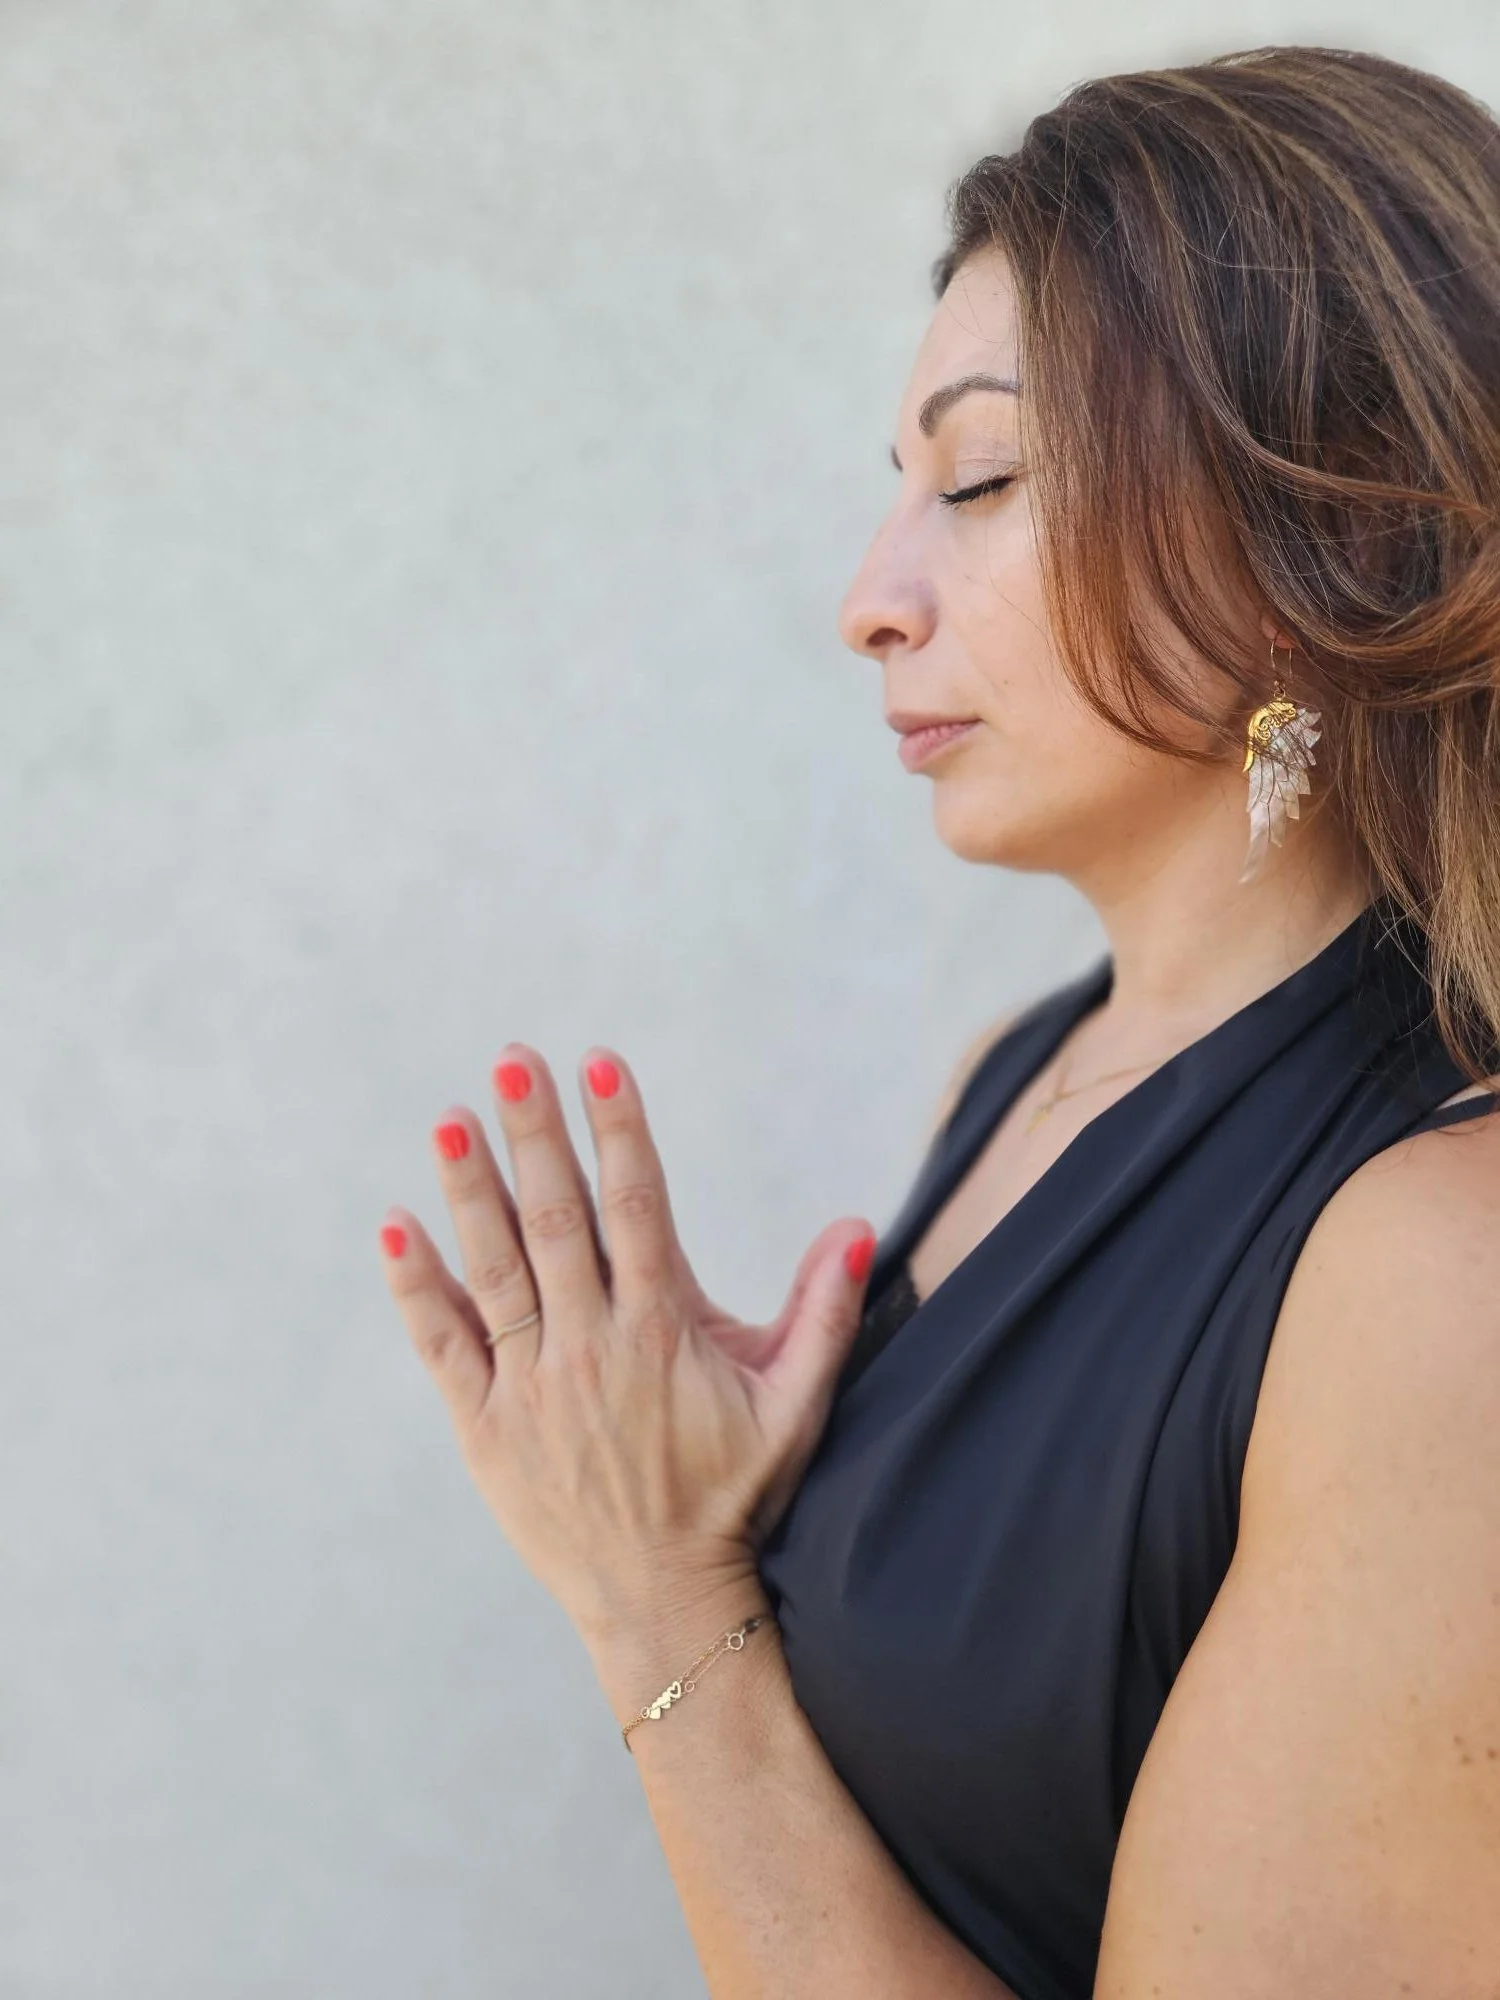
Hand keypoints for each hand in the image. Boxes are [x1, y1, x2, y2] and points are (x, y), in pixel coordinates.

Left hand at [377, 1041, 877, 1649]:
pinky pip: (444, 1344)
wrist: (662, 1603)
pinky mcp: (486, 1426)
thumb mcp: (796, 1405)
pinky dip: (419, 1285)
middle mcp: (591, 1347)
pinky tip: (397, 1225)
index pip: (638, 1207)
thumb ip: (826, 1311)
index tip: (600, 1063)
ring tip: (450, 1119)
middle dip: (535, 1133)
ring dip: (471, 1190)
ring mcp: (532, 1386)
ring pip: (495, 1269)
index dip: (619, 1130)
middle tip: (513, 1061)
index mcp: (662, 1331)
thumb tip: (856, 1227)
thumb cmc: (733, 1496)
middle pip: (557, 1219)